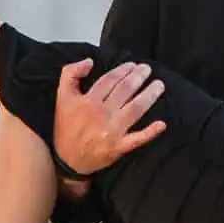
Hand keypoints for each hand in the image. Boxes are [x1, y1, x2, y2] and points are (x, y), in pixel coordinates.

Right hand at [52, 59, 165, 183]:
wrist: (65, 161)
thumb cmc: (66, 128)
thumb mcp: (61, 97)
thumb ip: (70, 74)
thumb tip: (89, 61)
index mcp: (88, 101)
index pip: (110, 80)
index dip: (123, 70)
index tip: (133, 65)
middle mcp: (101, 114)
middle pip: (125, 90)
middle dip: (138, 77)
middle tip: (147, 69)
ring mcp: (112, 131)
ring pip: (135, 109)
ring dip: (149, 95)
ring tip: (159, 85)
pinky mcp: (118, 148)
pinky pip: (137, 139)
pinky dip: (150, 132)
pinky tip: (162, 124)